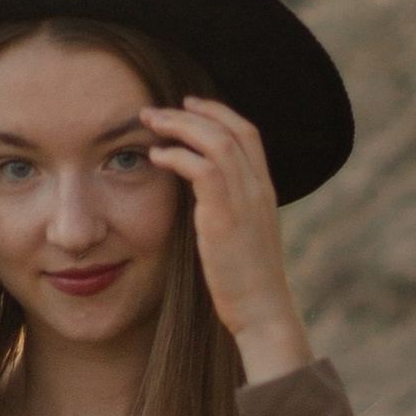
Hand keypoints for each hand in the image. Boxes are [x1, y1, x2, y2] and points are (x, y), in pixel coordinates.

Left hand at [139, 98, 312, 383]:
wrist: (262, 311)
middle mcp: (259, 188)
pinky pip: (203, 170)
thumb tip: (201, 199)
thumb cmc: (246, 281)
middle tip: (158, 109)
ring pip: (217, 142)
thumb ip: (227, 208)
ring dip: (180, 126)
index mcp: (265, 190)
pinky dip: (177, 156)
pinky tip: (156, 157)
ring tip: (150, 123)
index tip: (190, 104)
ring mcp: (245, 201)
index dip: (218, 112)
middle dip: (193, 111)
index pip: (248, 133)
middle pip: (232, 128)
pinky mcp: (226, 217)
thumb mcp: (241, 235)